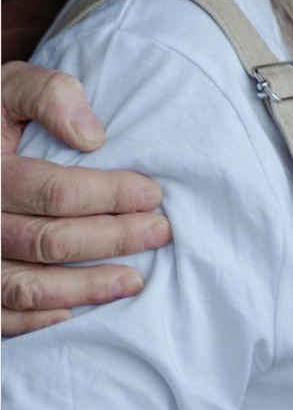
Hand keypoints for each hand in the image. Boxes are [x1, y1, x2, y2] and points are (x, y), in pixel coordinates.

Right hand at [2, 62, 170, 334]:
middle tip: (160, 232)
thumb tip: (92, 137)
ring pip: (25, 286)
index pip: (55, 192)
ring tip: (134, 280)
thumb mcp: (8, 88)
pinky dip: (34, 321)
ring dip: (85, 288)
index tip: (154, 195)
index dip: (111, 196)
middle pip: (49, 241)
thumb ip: (47, 95)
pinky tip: (74, 313)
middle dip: (114, 239)